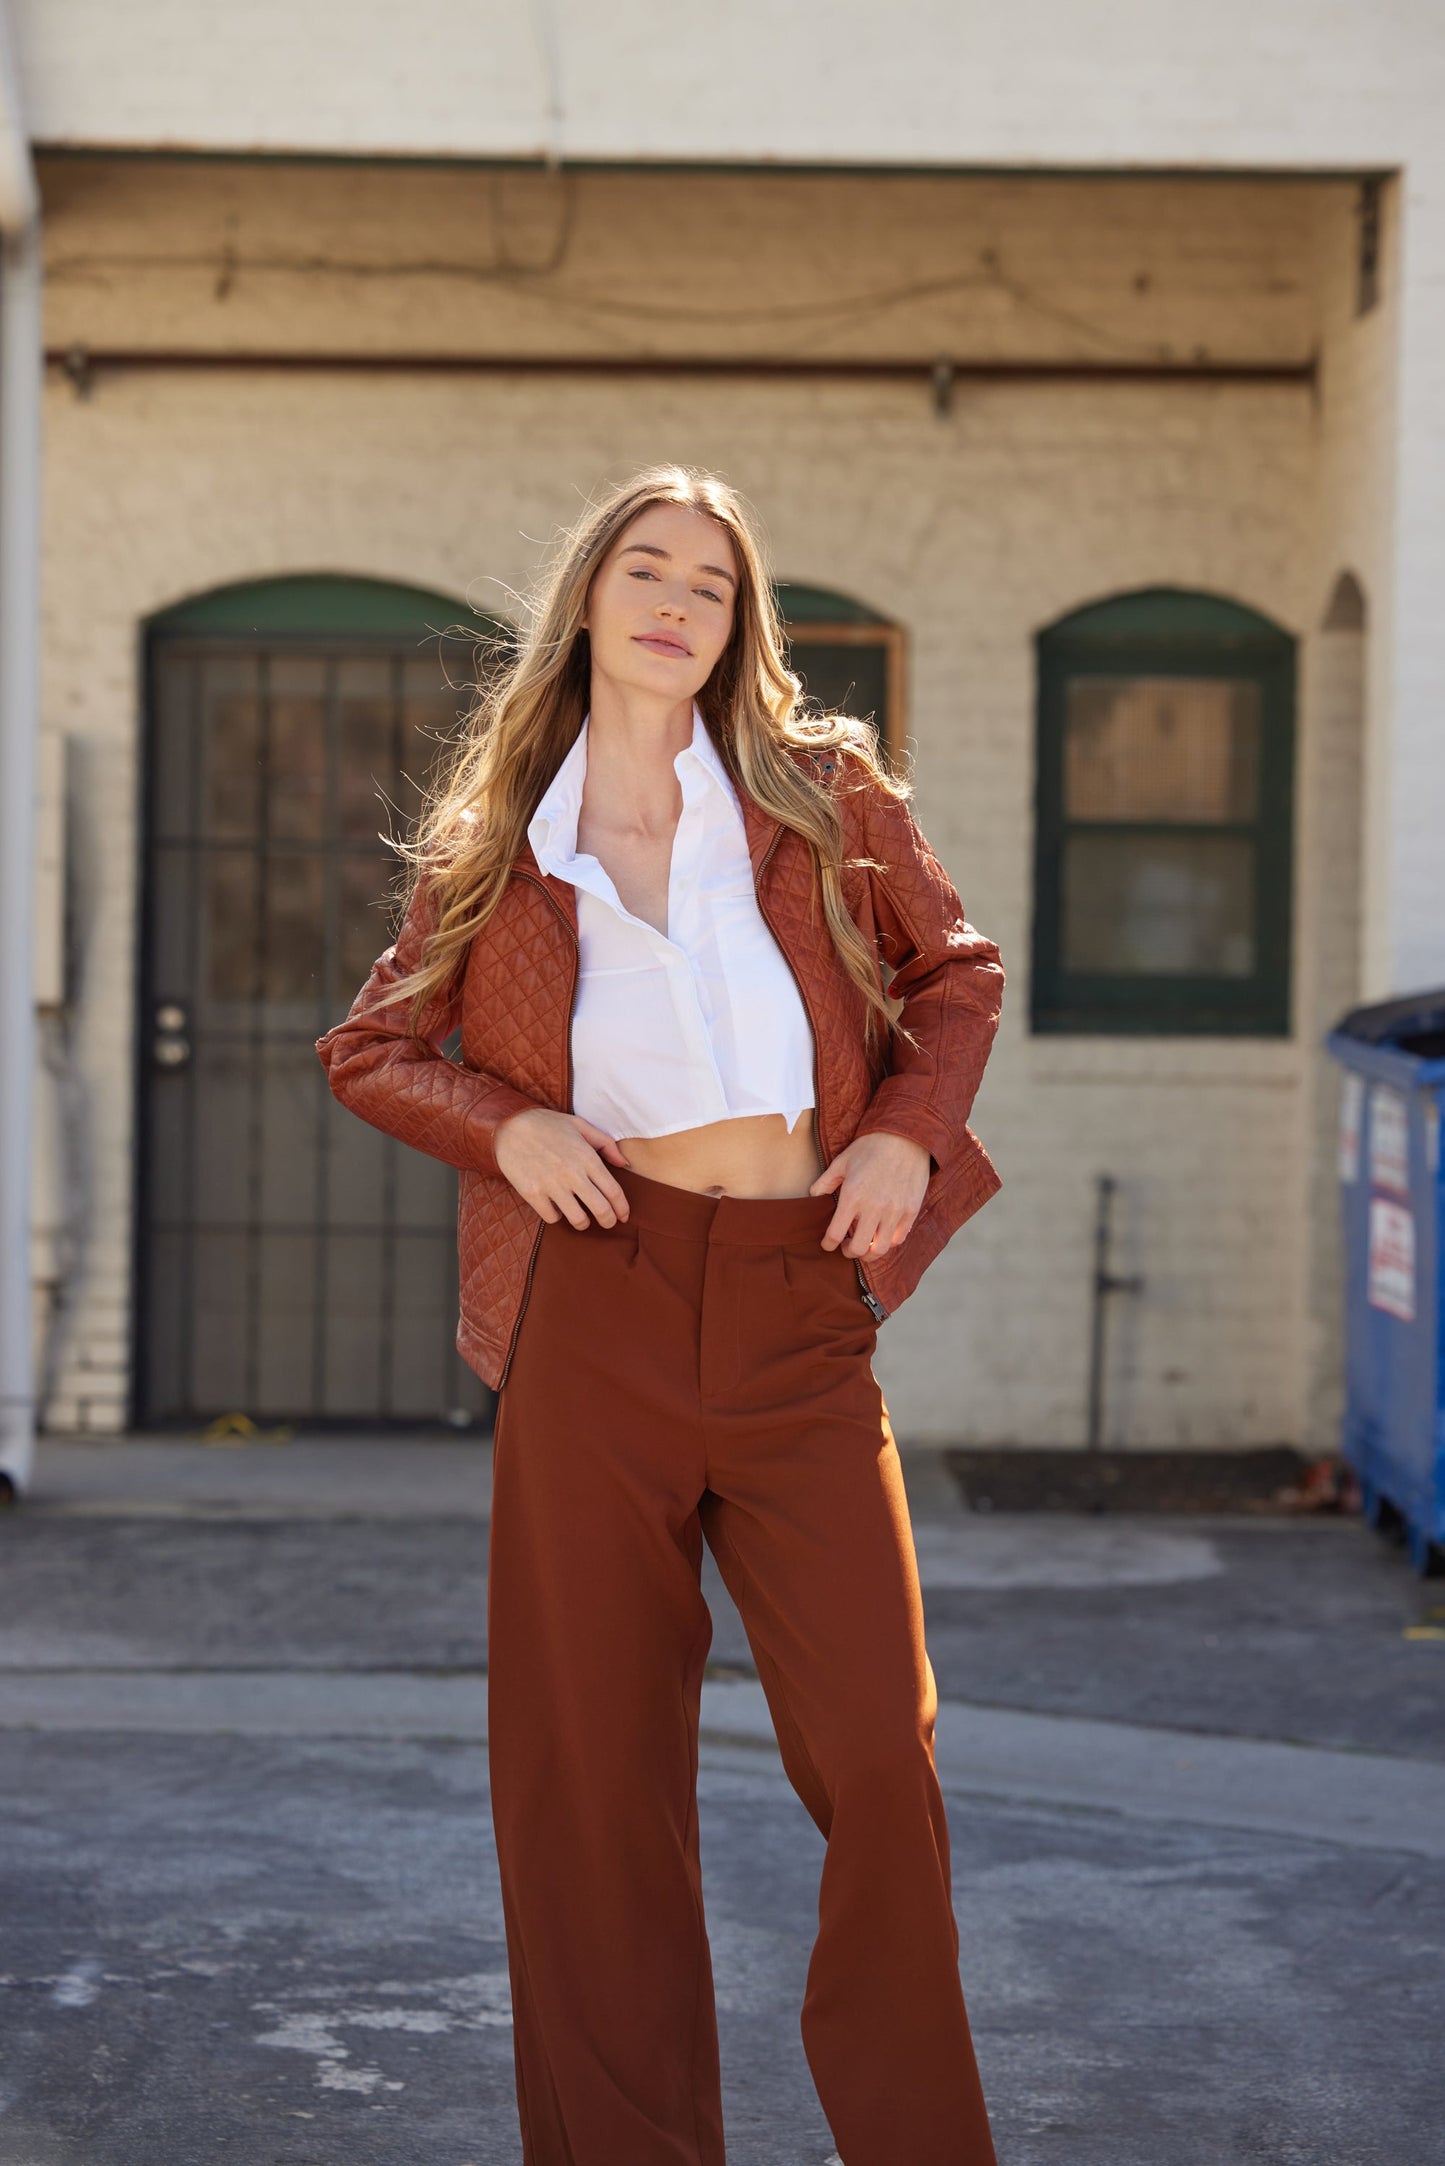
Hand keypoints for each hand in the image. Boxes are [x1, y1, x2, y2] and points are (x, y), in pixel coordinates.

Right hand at [493, 1108, 631, 1229]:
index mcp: (587, 1157)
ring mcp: (552, 1185)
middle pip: (601, 1210)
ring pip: (578, 1219)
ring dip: (583, 1222)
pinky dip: (557, 1216)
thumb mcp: (580, 1125)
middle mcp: (572, 1173)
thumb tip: (624, 1163)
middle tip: (608, 1223)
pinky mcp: (532, 1193)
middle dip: (608, 1221)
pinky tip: (556, 1207)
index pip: (614, 1191)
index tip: (623, 1216)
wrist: (508, 1125)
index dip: (622, 1209)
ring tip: (581, 1217)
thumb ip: (606, 1143)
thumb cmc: (546, 1124)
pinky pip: (552, 1217)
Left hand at [809, 1131, 931, 1259]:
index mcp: (852, 1196)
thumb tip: (813, 1195)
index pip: (835, 1234)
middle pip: (858, 1248)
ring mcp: (894, 1211)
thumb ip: (826, 1181)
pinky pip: (898, 1238)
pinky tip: (882, 1236)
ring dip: (868, 1253)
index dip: (828, 1244)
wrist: (906, 1135)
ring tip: (865, 1247)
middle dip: (848, 1252)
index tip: (827, 1244)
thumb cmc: (871, 1146)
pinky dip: (888, 1242)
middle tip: (846, 1247)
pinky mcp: (911, 1210)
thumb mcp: (842, 1161)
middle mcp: (873, 1208)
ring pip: (880, 1249)